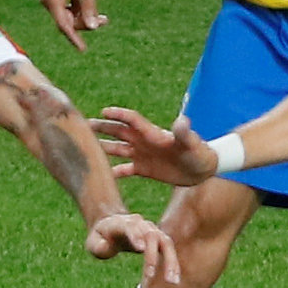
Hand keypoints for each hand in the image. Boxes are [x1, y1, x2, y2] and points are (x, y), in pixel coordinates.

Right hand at [39, 0, 106, 51]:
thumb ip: (90, 8)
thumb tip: (92, 27)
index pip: (63, 24)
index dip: (74, 38)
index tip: (83, 49)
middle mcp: (47, 0)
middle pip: (67, 22)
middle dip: (85, 23)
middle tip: (105, 21)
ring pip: (68, 17)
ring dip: (84, 17)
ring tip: (103, 16)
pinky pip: (66, 10)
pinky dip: (79, 11)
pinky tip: (92, 8)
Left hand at [85, 211, 180, 285]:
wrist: (112, 225)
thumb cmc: (101, 237)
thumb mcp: (92, 242)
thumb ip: (98, 246)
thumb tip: (106, 247)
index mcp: (122, 223)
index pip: (131, 227)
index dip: (136, 236)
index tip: (140, 249)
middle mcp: (140, 224)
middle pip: (152, 235)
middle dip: (153, 254)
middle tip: (151, 274)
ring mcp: (152, 230)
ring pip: (165, 242)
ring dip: (170, 260)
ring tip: (172, 281)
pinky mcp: (159, 239)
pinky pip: (169, 249)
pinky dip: (173, 263)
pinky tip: (174, 278)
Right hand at [92, 108, 219, 187]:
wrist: (204, 168)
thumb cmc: (200, 153)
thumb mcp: (192, 143)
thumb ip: (184, 133)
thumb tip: (182, 121)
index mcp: (153, 134)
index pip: (132, 120)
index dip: (119, 115)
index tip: (103, 111)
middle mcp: (144, 142)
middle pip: (119, 131)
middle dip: (102, 128)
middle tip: (83, 126)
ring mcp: (143, 155)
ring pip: (118, 149)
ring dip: (103, 147)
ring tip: (86, 147)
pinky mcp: (145, 169)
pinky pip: (125, 170)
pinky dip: (114, 172)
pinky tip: (102, 176)